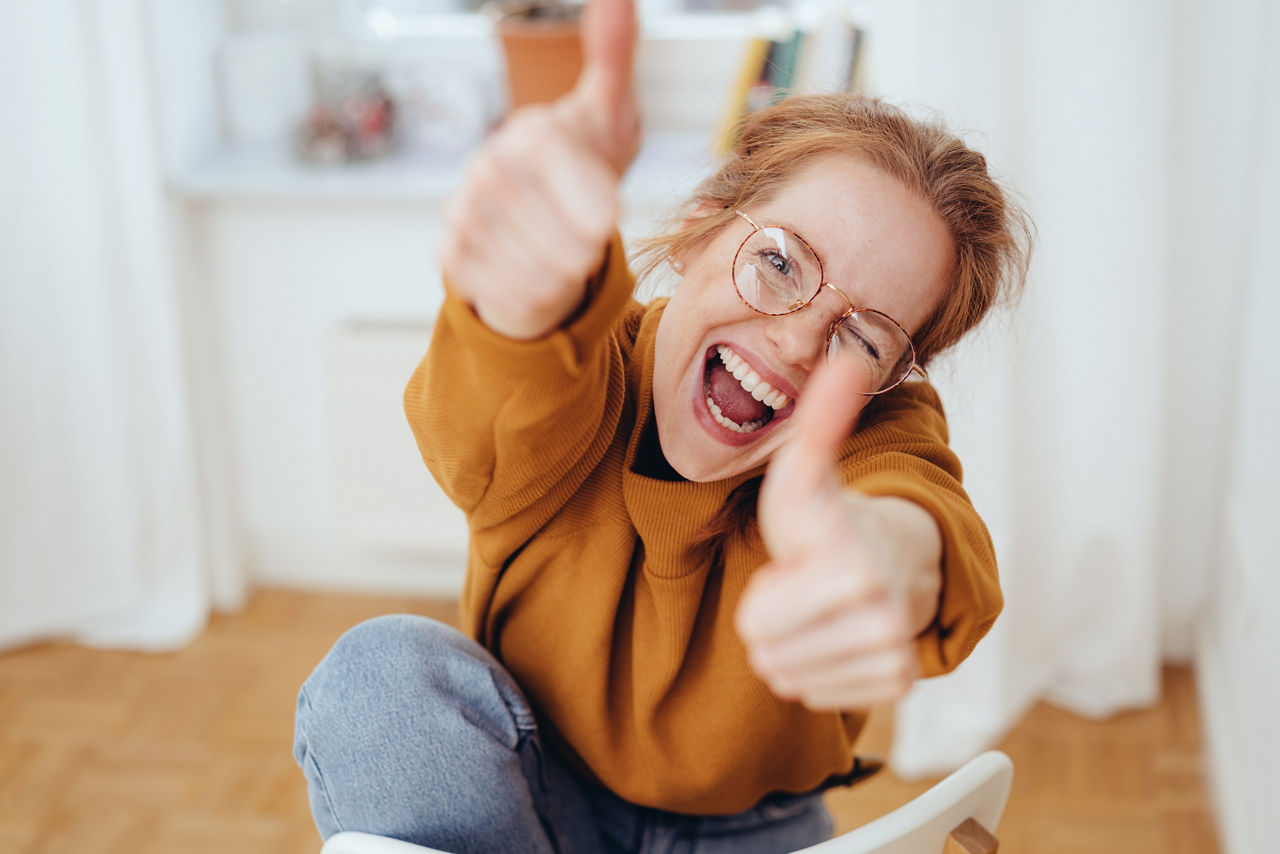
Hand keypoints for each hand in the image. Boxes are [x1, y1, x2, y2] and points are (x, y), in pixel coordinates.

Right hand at [439, 0, 640, 339]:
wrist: (544, 222)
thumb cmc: (583, 165)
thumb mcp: (609, 114)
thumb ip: (613, 58)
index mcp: (529, 135)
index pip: (556, 169)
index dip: (590, 201)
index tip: (611, 219)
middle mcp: (487, 169)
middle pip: (554, 233)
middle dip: (584, 247)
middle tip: (590, 241)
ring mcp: (464, 213)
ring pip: (534, 270)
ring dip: (565, 274)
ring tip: (568, 256)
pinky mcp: (452, 257)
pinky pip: (507, 294)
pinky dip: (536, 295)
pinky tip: (542, 275)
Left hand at [736, 357, 939, 709]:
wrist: (892, 556)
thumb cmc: (832, 518)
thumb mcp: (807, 472)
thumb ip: (818, 420)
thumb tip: (844, 357)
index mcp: (854, 570)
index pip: (756, 627)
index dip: (765, 594)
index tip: (800, 562)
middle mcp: (883, 619)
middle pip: (768, 656)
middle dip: (774, 621)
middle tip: (807, 585)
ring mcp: (894, 655)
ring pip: (788, 678)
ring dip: (793, 645)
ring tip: (820, 607)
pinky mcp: (897, 683)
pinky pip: (814, 695)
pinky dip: (815, 669)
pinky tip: (835, 632)